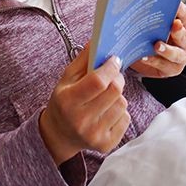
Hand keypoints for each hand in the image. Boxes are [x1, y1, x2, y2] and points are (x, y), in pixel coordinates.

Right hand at [39, 43, 129, 165]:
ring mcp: (95, 135)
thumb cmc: (64, 102)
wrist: (59, 135)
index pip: (98, 81)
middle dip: (117, 78)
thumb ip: (82, 60)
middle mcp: (81, 120)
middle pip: (115, 91)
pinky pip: (126, 118)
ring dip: (118, 96)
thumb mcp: (66, 79)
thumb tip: (97, 40)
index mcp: (68, 101)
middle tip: (112, 76)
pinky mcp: (106, 145)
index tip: (114, 59)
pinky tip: (107, 112)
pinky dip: (120, 112)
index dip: (110, 67)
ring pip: (122, 104)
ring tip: (105, 97)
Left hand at [129, 2, 185, 78]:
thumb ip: (152, 12)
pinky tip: (145, 57)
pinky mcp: (171, 69)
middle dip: (180, 31)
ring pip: (179, 55)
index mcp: (182, 25)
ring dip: (168, 50)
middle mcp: (183, 41)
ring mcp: (179, 56)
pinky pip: (166, 67)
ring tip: (157, 46)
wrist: (142, 56)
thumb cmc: (150, 36)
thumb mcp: (151, 22)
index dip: (180, 10)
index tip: (174, 6)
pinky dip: (155, 62)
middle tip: (174, 25)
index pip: (184, 15)